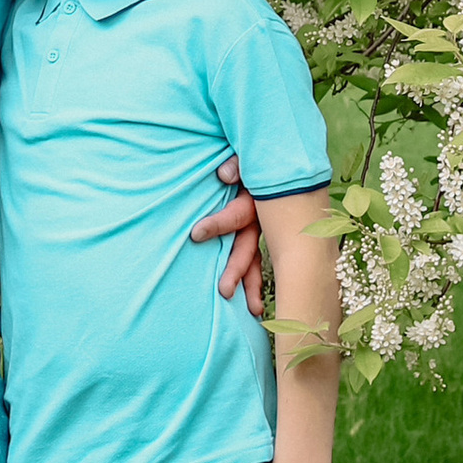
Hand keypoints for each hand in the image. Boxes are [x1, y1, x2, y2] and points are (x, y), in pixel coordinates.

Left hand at [191, 153, 263, 313]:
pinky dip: (252, 276)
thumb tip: (224, 174)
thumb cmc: (246, 153)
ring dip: (252, 282)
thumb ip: (236, 162)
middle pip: (249, 245)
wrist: (267, 151)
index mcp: (256, 196)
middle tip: (224, 292)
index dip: (217, 224)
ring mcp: (262, 225)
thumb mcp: (242, 153)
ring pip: (257, 256)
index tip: (195, 235)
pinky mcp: (258, 231)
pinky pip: (255, 256)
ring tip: (252, 311)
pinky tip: (251, 301)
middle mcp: (262, 216)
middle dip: (237, 269)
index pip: (236, 215)